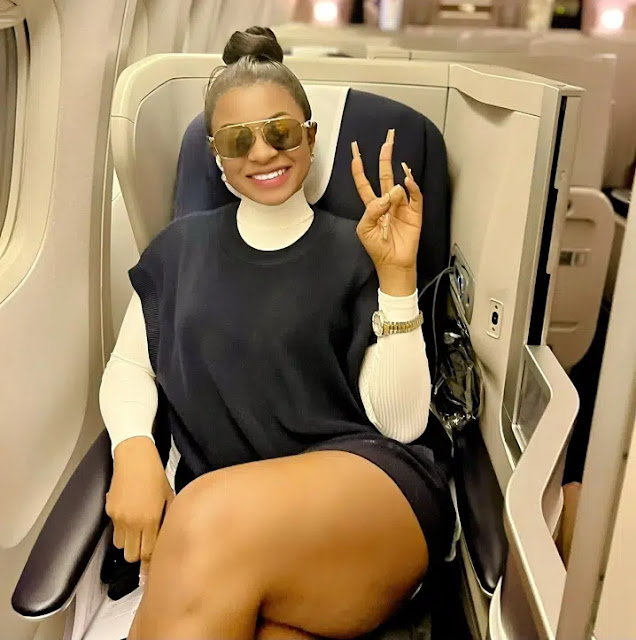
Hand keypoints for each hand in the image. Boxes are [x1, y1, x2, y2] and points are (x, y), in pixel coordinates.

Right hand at [105, 437, 174, 574]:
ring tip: (138, 532)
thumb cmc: (156, 476)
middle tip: (146, 547)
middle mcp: (133, 522)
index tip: (150, 574)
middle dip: (139, 554)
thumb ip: (167, 519)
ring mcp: (118, 517)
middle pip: (132, 555)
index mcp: (151, 519)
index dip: (149, 564)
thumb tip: (167, 538)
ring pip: (121, 546)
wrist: (135, 458)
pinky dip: (121, 530)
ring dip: (129, 544)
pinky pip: (114, 531)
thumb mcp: (169, 497)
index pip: (148, 552)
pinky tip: (130, 518)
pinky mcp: (109, 511)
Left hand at [351, 129, 422, 293]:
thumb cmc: (377, 248)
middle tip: (388, 140)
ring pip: (398, 185)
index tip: (355, 152)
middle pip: (384, 174)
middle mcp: (387, 202)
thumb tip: (389, 194)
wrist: (393, 263)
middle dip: (385, 156)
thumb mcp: (365, 229)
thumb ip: (372, 209)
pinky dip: (412, 186)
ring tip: (393, 197)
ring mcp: (401, 206)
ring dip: (395, 186)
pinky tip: (407, 180)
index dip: (359, 168)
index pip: (364, 183)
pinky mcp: (415, 212)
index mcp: (372, 206)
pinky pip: (415, 194)